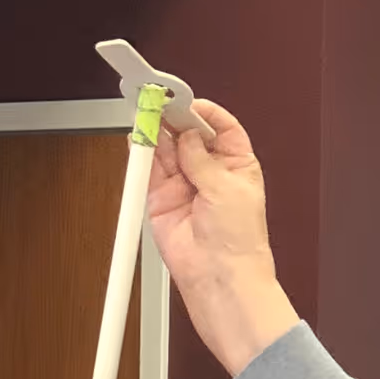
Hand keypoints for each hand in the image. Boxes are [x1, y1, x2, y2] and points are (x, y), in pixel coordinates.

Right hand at [144, 98, 296, 377]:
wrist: (220, 279)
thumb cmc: (239, 242)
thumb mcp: (227, 187)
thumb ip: (201, 158)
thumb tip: (185, 135)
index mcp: (236, 164)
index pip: (219, 126)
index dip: (202, 111)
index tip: (186, 100)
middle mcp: (209, 173)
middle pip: (188, 134)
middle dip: (173, 117)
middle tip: (158, 102)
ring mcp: (184, 187)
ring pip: (166, 150)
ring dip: (155, 132)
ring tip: (145, 115)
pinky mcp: (161, 201)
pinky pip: (149, 171)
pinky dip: (142, 154)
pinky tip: (139, 139)